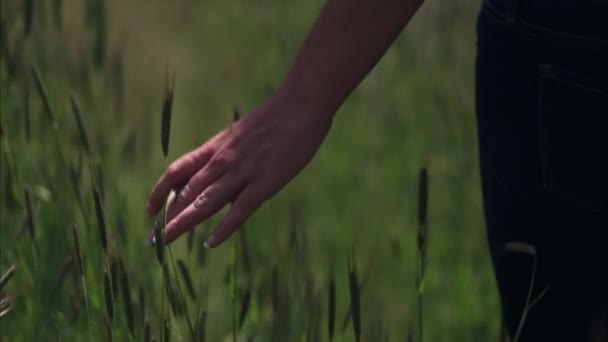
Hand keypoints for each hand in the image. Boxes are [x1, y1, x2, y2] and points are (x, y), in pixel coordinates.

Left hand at [146, 94, 332, 247]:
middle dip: (168, 216)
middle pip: (187, 192)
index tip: (149, 211)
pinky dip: (224, 228)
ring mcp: (243, 172)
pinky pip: (240, 210)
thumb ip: (227, 156)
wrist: (299, 106)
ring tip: (167, 240)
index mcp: (215, 148)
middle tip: (151, 240)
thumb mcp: (240, 134)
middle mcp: (222, 161)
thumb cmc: (274, 119)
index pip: (177, 172)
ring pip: (207, 202)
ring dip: (184, 222)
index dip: (160, 193)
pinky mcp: (265, 182)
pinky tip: (211, 243)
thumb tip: (218, 178)